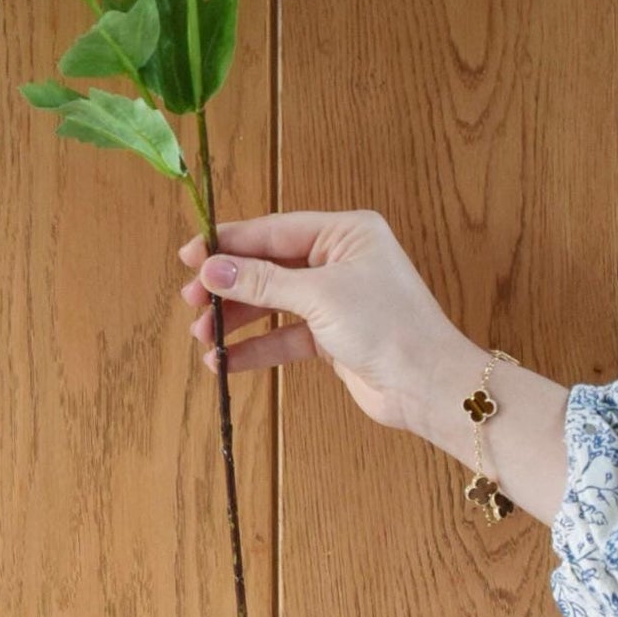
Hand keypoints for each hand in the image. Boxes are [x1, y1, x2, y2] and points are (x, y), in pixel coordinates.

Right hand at [177, 208, 570, 523]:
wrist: (428, 385)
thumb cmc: (387, 326)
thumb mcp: (319, 296)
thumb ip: (262, 283)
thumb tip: (211, 269)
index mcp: (346, 233)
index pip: (274, 231)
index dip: (230, 243)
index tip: (189, 255)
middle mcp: (340, 260)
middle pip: (270, 266)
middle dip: (229, 286)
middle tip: (190, 301)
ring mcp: (337, 299)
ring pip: (273, 303)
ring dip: (237, 321)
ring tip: (202, 338)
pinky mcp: (333, 336)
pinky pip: (284, 336)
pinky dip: (256, 348)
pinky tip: (226, 362)